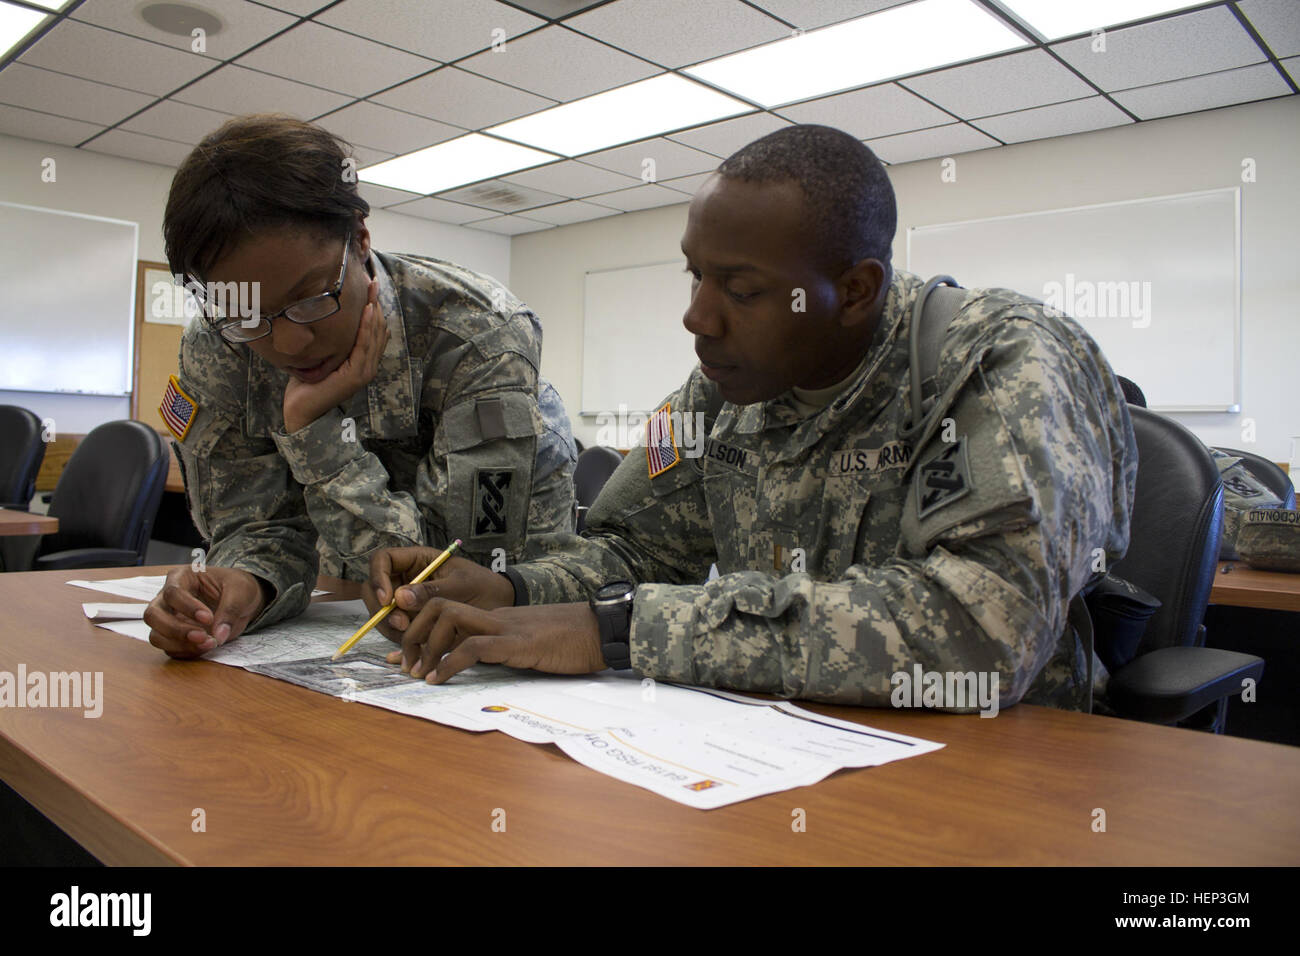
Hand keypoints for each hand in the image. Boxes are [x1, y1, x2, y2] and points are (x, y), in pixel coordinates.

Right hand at [145, 566, 267, 658]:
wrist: (241, 600)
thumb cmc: (237, 587)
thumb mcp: (241, 590)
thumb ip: (230, 610)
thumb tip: (218, 634)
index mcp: (182, 577)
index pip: (172, 593)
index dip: (187, 607)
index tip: (209, 618)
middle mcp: (168, 598)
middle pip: (153, 615)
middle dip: (175, 629)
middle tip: (202, 636)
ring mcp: (168, 618)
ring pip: (156, 636)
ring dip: (180, 644)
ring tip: (209, 644)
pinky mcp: (175, 636)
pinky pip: (170, 649)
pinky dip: (186, 652)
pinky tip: (206, 648)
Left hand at [282, 278, 387, 432]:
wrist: (301, 411)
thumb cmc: (307, 385)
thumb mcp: (320, 357)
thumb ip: (329, 342)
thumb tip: (322, 318)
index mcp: (362, 362)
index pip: (374, 330)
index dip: (374, 308)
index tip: (369, 286)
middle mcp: (368, 366)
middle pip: (378, 329)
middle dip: (376, 304)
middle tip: (372, 281)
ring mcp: (364, 371)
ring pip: (374, 335)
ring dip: (374, 311)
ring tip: (371, 291)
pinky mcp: (356, 375)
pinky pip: (364, 346)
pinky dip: (367, 327)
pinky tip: (367, 311)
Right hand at [364, 546, 514, 642]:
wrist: (500, 606)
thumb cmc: (483, 586)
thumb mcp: (461, 585)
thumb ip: (431, 591)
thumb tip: (399, 597)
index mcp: (417, 560)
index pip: (383, 560)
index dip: (378, 577)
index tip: (388, 599)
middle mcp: (407, 578)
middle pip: (375, 590)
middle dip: (382, 609)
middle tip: (402, 625)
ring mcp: (407, 600)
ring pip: (382, 613)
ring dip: (389, 627)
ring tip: (411, 639)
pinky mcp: (412, 619)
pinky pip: (396, 629)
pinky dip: (400, 639)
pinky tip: (412, 650)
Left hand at [384, 601, 604, 682]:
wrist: (602, 631)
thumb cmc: (572, 642)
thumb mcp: (530, 646)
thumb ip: (504, 651)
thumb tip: (478, 667)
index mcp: (497, 618)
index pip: (446, 613)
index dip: (417, 631)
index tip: (399, 656)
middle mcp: (495, 617)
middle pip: (439, 607)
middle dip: (413, 635)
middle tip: (404, 665)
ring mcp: (505, 627)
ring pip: (450, 619)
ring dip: (427, 647)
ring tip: (418, 674)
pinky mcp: (518, 643)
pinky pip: (475, 647)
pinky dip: (450, 663)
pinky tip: (440, 680)